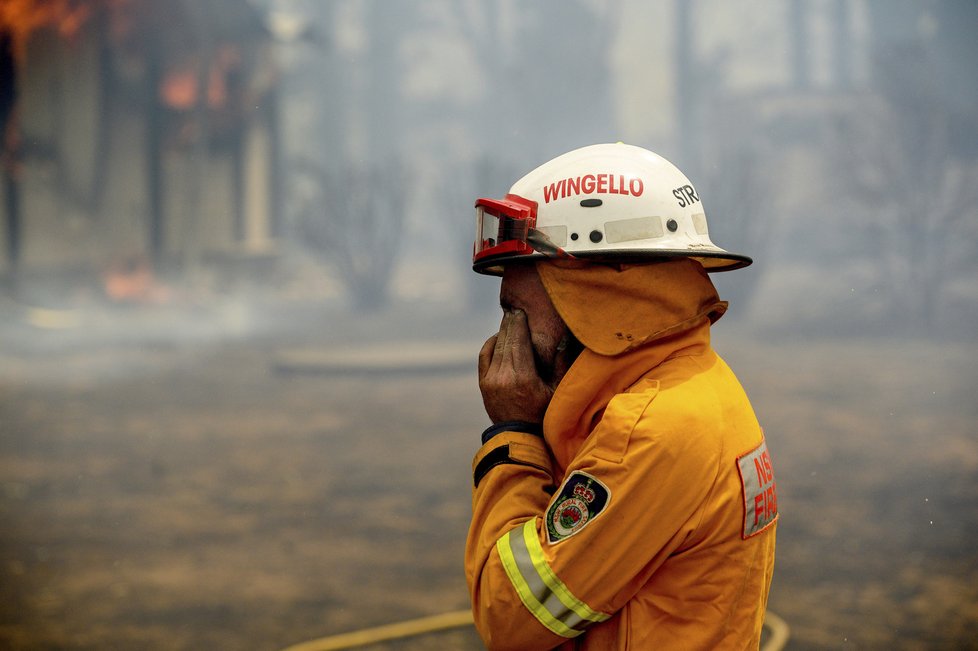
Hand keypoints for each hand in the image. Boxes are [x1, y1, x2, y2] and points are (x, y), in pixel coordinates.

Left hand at [478, 309, 554, 424]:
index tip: (521, 311)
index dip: (519, 324)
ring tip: (509, 321)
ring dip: (502, 332)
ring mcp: (491, 380)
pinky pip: (485, 356)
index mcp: (523, 377)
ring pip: (495, 347)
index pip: (519, 341)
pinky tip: (498, 337)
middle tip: (515, 310)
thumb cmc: (543, 414)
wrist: (519, 437)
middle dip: (510, 324)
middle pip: (506, 341)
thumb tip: (562, 340)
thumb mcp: (557, 392)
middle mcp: (504, 376)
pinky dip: (491, 344)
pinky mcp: (484, 384)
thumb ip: (560, 365)